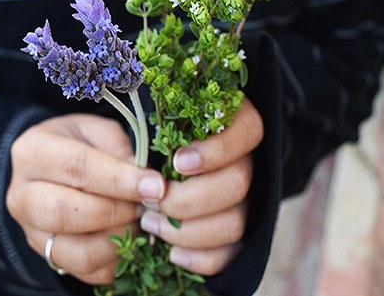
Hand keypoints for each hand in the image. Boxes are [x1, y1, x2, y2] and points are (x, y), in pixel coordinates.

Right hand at [7, 114, 166, 283]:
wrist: (52, 167)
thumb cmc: (79, 143)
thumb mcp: (97, 130)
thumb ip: (119, 149)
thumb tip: (145, 181)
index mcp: (32, 152)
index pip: (77, 168)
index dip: (120, 179)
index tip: (155, 186)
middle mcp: (22, 196)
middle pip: (66, 214)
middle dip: (116, 211)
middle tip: (145, 204)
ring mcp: (32, 231)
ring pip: (77, 252)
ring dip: (119, 241)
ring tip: (137, 220)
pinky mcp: (47, 256)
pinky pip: (87, 272)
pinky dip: (116, 260)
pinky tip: (128, 238)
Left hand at [140, 99, 262, 275]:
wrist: (148, 175)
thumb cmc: (146, 144)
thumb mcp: (147, 128)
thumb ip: (151, 136)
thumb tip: (135, 163)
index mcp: (234, 126)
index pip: (248, 131)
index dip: (216, 150)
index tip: (177, 162)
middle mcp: (247, 163)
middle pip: (238, 183)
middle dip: (189, 198)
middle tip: (151, 201)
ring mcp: (246, 202)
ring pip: (236, 223)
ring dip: (187, 230)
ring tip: (149, 223)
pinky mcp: (236, 236)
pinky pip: (229, 255)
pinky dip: (200, 258)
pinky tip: (172, 254)